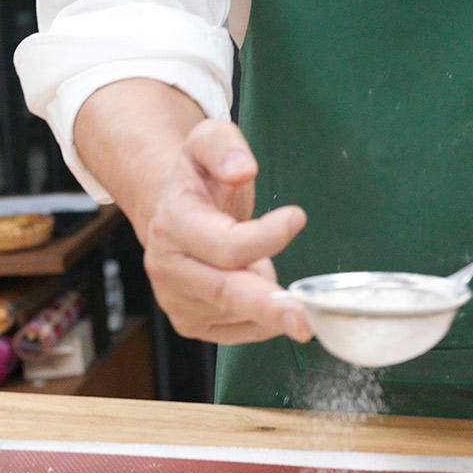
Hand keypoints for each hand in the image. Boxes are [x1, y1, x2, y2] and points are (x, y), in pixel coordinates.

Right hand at [130, 118, 311, 344]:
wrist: (173, 211)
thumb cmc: (200, 179)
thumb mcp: (209, 140)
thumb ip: (224, 146)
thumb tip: (242, 169)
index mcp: (172, 223)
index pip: (224, 244)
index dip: (266, 237)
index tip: (297, 216)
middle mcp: (167, 266)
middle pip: (226, 292)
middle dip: (268, 305)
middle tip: (305, 318)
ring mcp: (175, 300)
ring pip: (238, 313)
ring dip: (266, 298)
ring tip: (261, 265)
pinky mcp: (190, 323)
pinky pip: (238, 332)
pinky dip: (261, 319)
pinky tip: (262, 294)